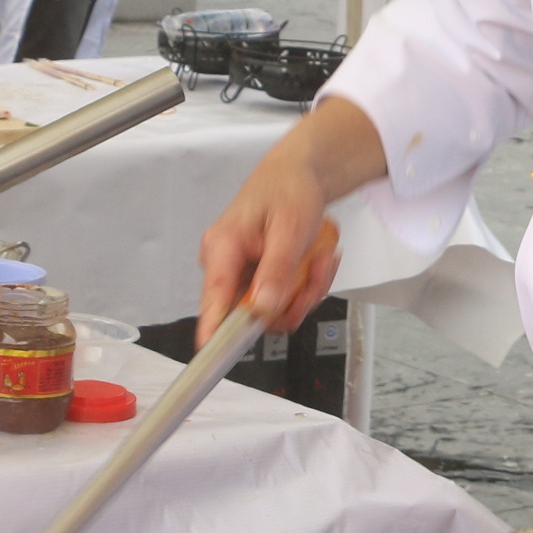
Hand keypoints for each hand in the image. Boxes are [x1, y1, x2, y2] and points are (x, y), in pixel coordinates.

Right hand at [198, 99, 380, 340]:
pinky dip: (306, 286)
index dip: (213, 332)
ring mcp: (241, 274)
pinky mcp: (257, 280)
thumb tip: (263, 309)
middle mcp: (225, 264)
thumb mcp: (290, 228)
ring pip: (274, 310)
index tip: (213, 357)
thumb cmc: (289, 190)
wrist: (300, 175)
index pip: (212, 299)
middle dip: (295, 298)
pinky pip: (283, 300)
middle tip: (318, 269)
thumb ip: (277, 271)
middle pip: (253, 313)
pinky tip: (315, 260)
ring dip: (306, 290)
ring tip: (320, 257)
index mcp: (222, 248)